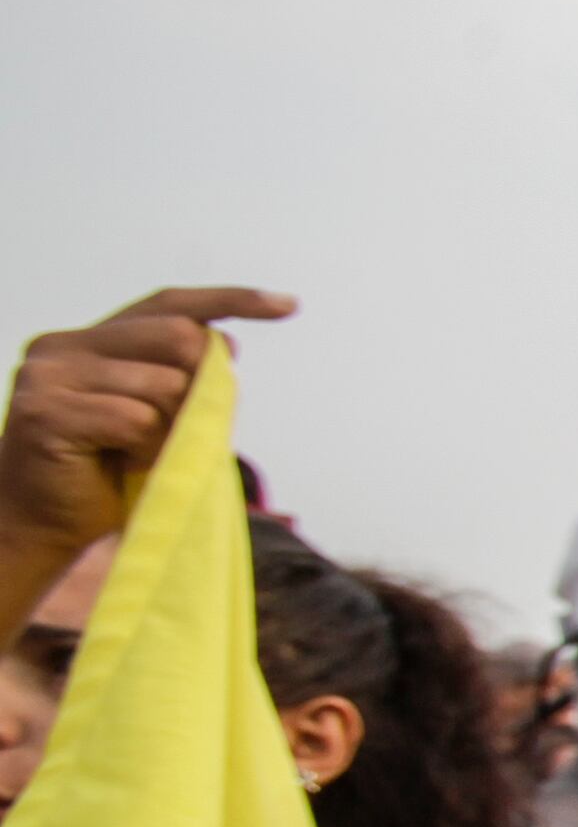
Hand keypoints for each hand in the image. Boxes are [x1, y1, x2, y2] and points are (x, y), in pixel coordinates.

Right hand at [3, 291, 295, 615]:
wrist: (40, 525)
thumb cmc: (105, 475)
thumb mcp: (157, 418)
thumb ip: (183, 378)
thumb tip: (226, 344)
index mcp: (90, 340)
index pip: (169, 305)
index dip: (231, 301)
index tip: (287, 305)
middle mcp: (63, 346)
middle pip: (180, 338)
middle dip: (201, 387)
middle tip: (174, 431)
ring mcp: (48, 375)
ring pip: (166, 385)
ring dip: (170, 430)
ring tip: (134, 454)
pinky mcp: (46, 411)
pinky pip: (138, 419)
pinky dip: (147, 448)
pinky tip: (116, 463)